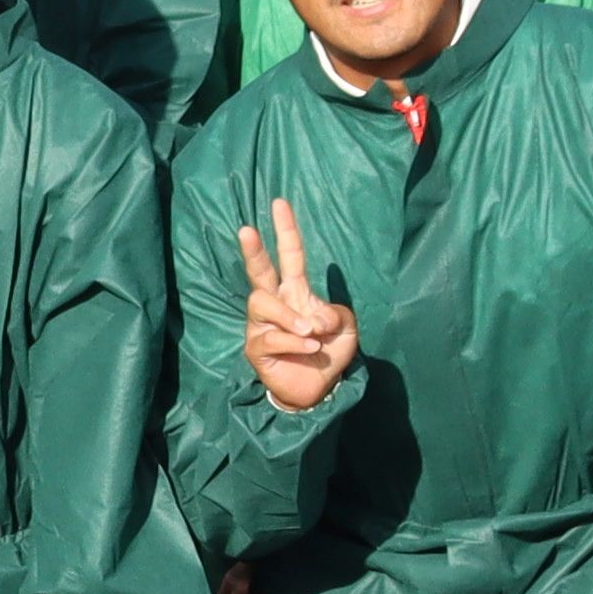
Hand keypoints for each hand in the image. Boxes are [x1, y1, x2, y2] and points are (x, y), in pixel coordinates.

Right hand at [237, 200, 356, 412]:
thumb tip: (313, 317)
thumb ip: (337, 314)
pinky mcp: (256, 349)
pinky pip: (270, 337)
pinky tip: (309, 347)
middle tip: (247, 230)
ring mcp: (261, 326)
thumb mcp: (346, 329)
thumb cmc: (328, 352)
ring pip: (262, 304)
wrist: (316, 390)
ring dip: (290, 316)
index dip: (286, 230)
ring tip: (311, 332)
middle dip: (253, 250)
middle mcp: (274, 304)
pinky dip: (294, 341)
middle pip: (258, 272)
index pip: (289, 256)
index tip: (280, 203)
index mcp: (295, 292)